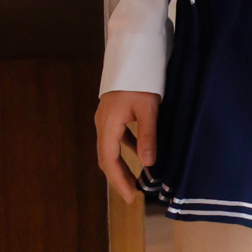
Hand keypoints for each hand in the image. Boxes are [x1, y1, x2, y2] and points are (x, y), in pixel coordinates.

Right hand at [95, 89, 160, 203]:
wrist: (134, 54)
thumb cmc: (141, 79)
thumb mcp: (149, 109)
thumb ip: (147, 136)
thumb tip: (148, 164)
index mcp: (108, 125)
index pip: (109, 160)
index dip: (119, 181)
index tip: (131, 197)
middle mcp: (103, 124)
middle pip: (106, 157)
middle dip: (119, 177)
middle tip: (133, 195)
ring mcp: (106, 119)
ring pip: (110, 149)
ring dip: (122, 165)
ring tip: (136, 179)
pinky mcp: (114, 114)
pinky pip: (117, 138)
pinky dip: (126, 149)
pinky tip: (139, 153)